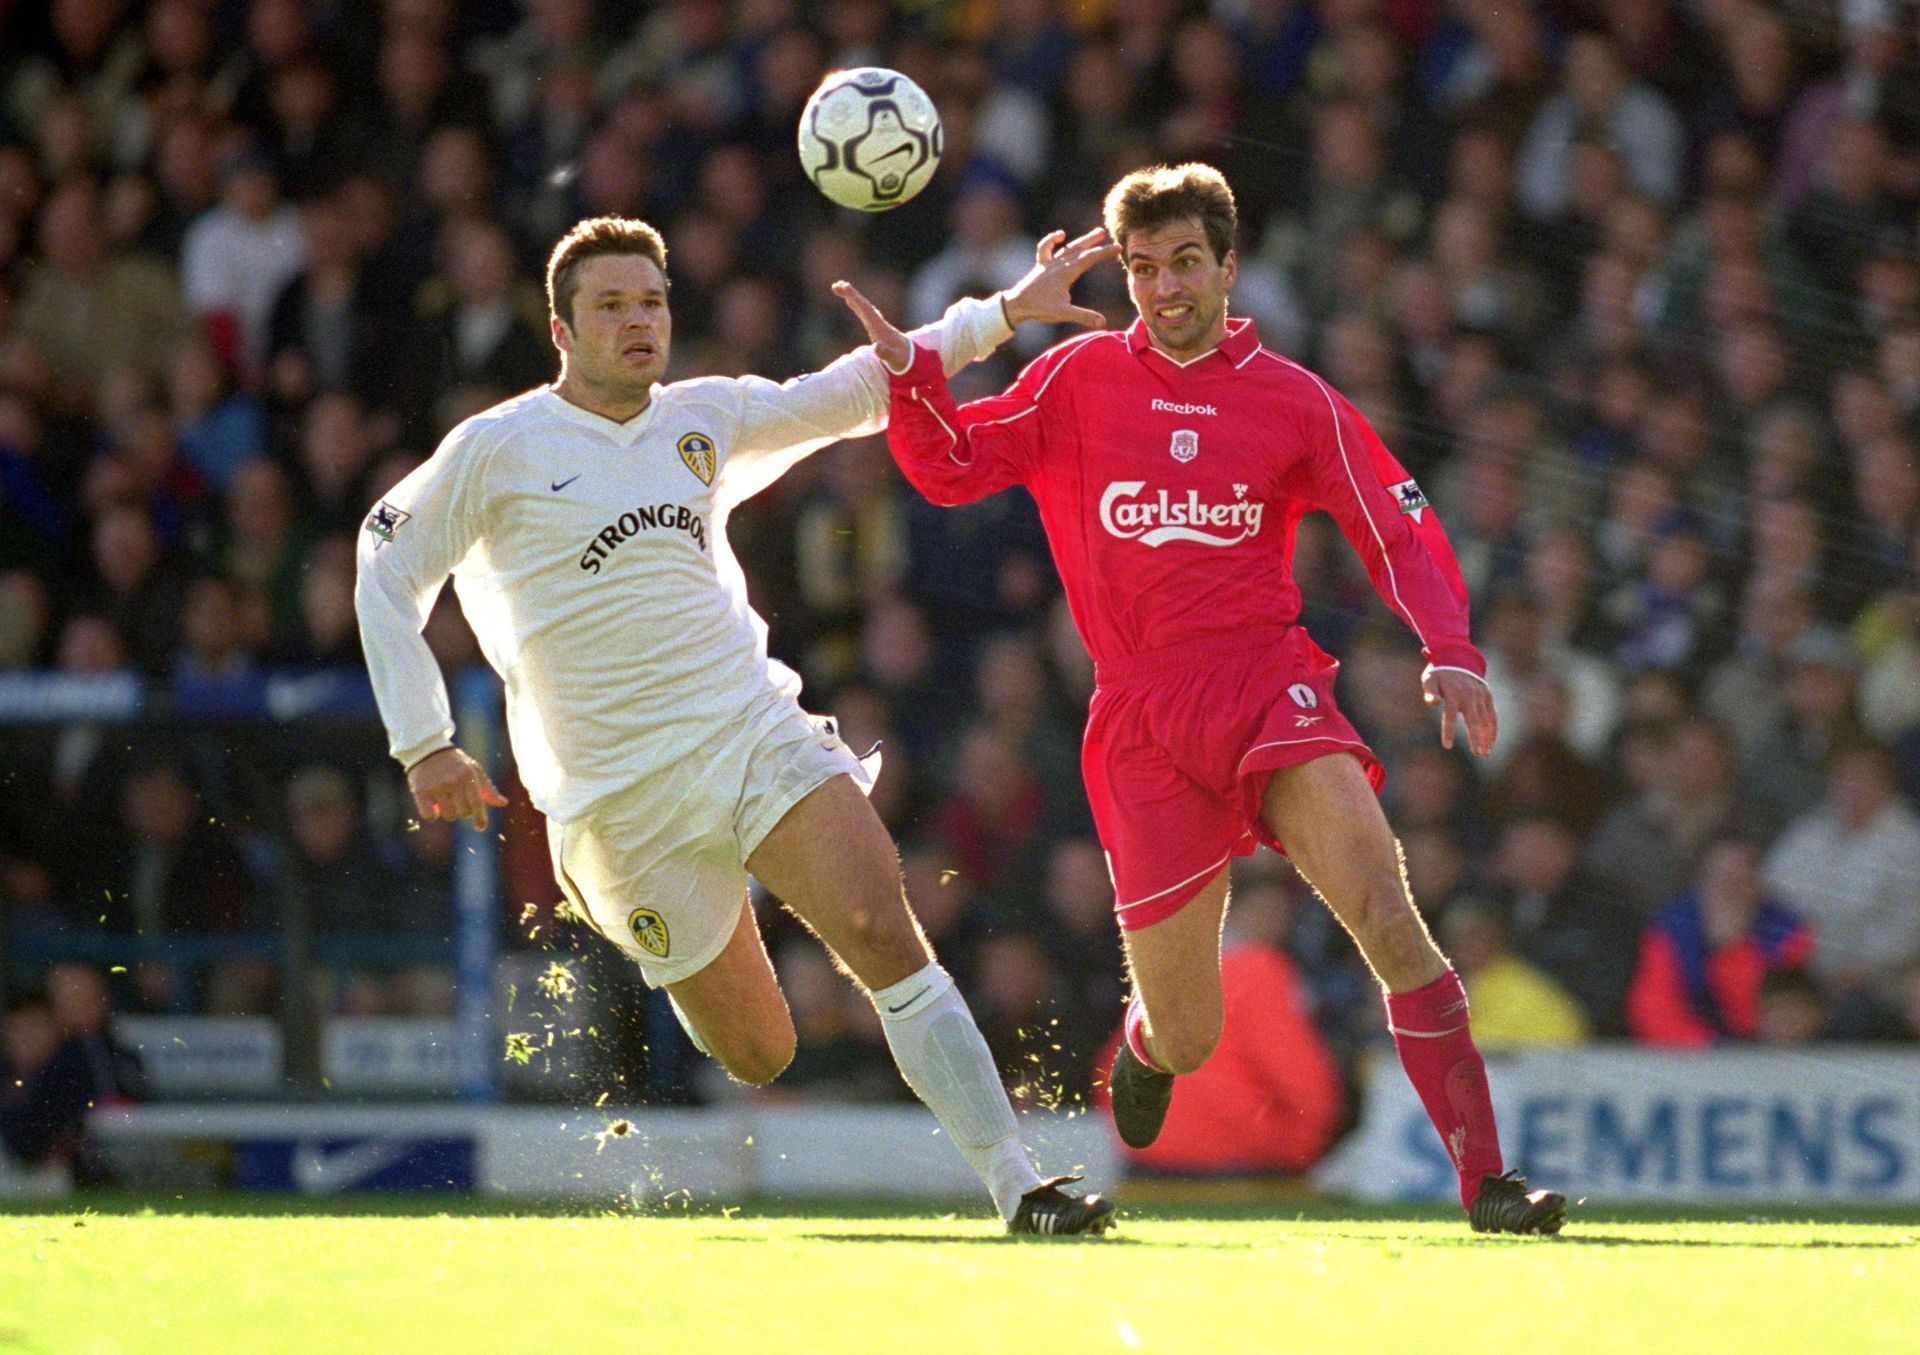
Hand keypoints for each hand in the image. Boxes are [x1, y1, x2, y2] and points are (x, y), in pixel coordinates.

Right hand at [406, 746, 508, 830]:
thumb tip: (503, 803)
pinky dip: (432, 815)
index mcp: (468, 776)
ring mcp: (436, 787)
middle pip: (463, 812)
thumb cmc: (456, 763)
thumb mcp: (474, 770)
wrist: (428, 749)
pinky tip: (433, 806)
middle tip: (458, 802)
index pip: (476, 803)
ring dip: (448, 813)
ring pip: (448, 815)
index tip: (480, 827)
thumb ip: (488, 789)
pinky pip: (429, 815)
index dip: (480, 818)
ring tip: (445, 801)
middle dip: (462, 811)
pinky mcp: (420, 791)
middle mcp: (452, 781)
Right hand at [833, 280, 912, 373]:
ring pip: (862, 306)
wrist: (910, 356)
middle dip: (850, 294)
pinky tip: (848, 300)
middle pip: (863, 305)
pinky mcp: (874, 326)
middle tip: (836, 285)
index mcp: (880, 327)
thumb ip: (886, 353)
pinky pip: (863, 312)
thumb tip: (876, 346)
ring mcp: (876, 323)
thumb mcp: (894, 359)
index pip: (866, 310)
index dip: (856, 299)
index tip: (846, 288)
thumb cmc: (901, 359)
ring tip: (837, 287)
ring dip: (851, 296)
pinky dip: (855, 304)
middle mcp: (877, 322)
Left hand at [1001, 227, 1119, 327]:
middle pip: (1079, 249)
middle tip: (1106, 234)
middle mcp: (1058, 264)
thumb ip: (1083, 316)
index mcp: (1066, 272)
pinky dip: (1052, 241)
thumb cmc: (1039, 308)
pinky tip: (1061, 236)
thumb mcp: (1063, 313)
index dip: (1105, 252)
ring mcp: (1049, 263)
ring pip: (1068, 248)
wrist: (1016, 304)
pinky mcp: (1041, 266)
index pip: (1089, 258)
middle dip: (1094, 242)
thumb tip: (1102, 322)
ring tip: (1095, 233)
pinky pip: (1046, 248)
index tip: (1118, 248)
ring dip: (1081, 240)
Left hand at [1421, 666, 1497, 757]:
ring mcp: (1480, 696)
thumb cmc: (1439, 673)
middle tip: (1477, 753)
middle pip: (1474, 720)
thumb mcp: (1430, 679)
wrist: (1457, 657)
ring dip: (1487, 736)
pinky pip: (1492, 715)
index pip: (1450, 716)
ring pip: (1486, 719)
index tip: (1447, 746)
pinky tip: (1491, 742)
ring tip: (1485, 752)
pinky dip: (1493, 729)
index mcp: (1453, 693)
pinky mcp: (1487, 696)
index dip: (1448, 732)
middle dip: (1476, 738)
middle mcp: (1469, 695)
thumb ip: (1430, 691)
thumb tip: (1432, 702)